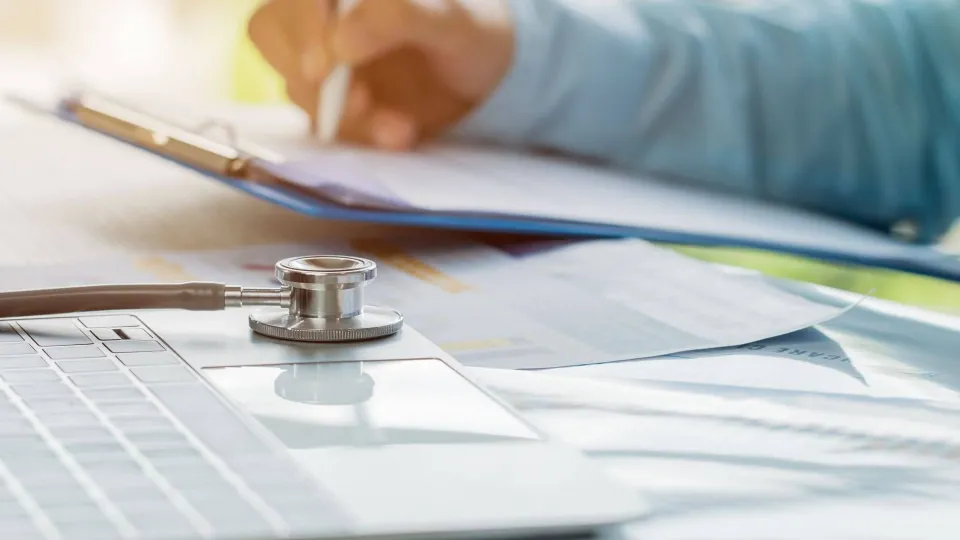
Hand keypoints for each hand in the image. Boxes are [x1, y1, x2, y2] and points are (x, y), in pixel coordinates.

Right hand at [247, 0, 514, 149]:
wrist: (488, 77)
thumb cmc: (473, 32)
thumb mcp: (453, 21)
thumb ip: (398, 16)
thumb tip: (338, 42)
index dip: (303, 26)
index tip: (323, 67)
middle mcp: (321, 12)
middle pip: (274, 33)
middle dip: (315, 78)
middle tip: (359, 104)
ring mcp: (320, 54)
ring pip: (297, 83)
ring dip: (344, 115)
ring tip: (401, 129)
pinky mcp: (330, 98)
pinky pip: (321, 118)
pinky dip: (358, 134)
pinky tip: (401, 134)